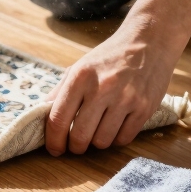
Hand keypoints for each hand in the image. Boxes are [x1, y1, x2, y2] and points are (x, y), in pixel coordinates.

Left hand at [45, 15, 185, 155]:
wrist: (149, 42)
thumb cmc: (111, 56)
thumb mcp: (80, 67)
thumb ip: (60, 91)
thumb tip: (42, 114)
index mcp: (81, 77)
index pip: (58, 118)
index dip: (53, 140)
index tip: (54, 149)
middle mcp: (102, 88)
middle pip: (80, 136)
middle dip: (75, 147)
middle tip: (77, 144)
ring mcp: (125, 99)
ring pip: (102, 142)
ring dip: (97, 142)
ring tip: (99, 130)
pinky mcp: (144, 108)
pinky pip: (124, 139)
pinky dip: (117, 139)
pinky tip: (116, 127)